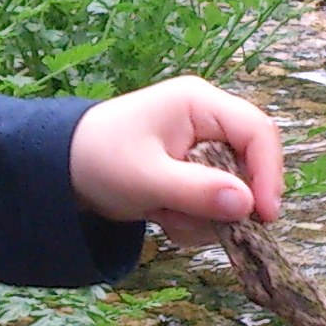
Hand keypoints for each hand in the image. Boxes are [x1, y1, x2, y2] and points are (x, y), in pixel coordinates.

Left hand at [70, 77, 283, 246]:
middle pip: (249, 163)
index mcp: (199, 103)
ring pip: (232, 189)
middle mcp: (206, 120)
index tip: (264, 215)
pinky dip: (191, 217)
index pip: (257, 131)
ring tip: (163, 214)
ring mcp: (200, 146)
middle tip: (200, 222)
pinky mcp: (191, 170)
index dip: (268, 173)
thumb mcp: (147, 179)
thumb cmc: (98, 159)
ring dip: (204, 214)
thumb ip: (197, 192)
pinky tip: (160, 215)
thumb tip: (248, 205)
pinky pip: (212, 200)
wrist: (57, 170)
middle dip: (227, 201)